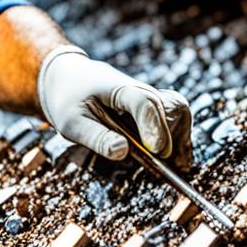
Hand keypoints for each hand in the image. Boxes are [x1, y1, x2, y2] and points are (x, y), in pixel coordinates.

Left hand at [38, 47, 192, 167]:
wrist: (68, 77)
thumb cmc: (67, 98)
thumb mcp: (71, 121)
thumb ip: (96, 137)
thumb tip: (123, 152)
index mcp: (118, 89)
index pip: (143, 102)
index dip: (153, 126)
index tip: (156, 151)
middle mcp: (140, 91)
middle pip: (170, 109)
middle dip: (170, 139)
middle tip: (166, 169)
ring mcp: (148, 98)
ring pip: (178, 113)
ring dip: (178, 139)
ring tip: (175, 167)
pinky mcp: (151, 108)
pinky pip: (176, 118)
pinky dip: (178, 139)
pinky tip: (176, 162)